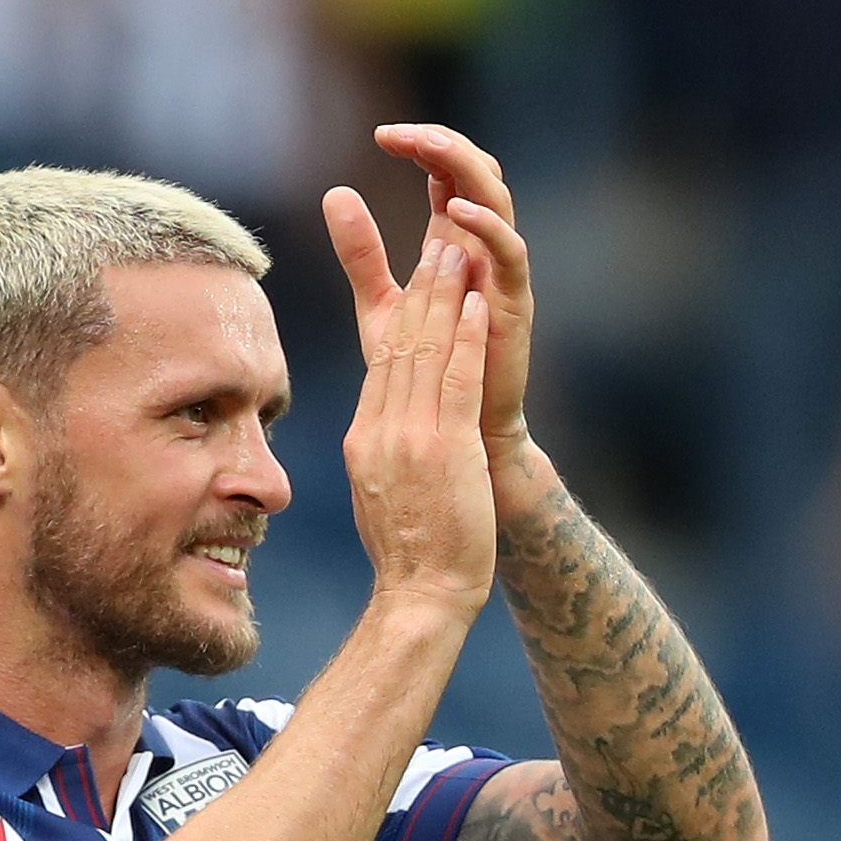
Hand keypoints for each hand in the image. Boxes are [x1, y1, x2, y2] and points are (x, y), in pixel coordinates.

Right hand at [319, 186, 498, 615]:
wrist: (418, 597)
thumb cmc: (407, 555)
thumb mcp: (378, 492)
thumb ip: (379, 451)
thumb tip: (378, 428)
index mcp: (365, 437)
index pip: (382, 362)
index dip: (401, 312)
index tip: (416, 276)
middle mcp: (382, 430)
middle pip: (399, 345)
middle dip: (420, 289)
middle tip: (438, 243)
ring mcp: (413, 439)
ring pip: (426, 353)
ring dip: (443, 298)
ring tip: (457, 253)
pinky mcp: (447, 451)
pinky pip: (456, 383)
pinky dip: (466, 339)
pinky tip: (476, 305)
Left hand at [370, 121, 535, 458]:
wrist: (458, 433)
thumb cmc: (424, 375)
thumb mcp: (382, 304)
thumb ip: (362, 253)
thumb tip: (335, 192)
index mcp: (453, 241)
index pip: (448, 171)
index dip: (423, 145)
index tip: (382, 136)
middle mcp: (481, 248)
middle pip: (477, 171)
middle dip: (442, 144)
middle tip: (400, 134)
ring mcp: (499, 271)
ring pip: (498, 198)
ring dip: (465, 168)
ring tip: (429, 150)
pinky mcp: (513, 302)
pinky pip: (511, 251)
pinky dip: (488, 224)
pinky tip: (455, 208)